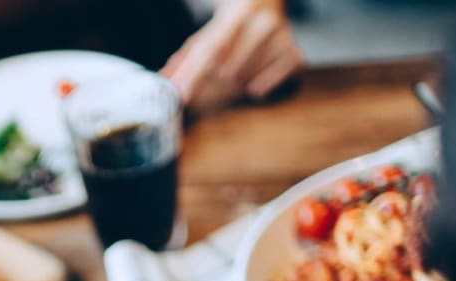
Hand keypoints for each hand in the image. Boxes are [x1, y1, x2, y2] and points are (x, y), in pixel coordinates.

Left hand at [163, 0, 302, 104]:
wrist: (267, 1)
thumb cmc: (231, 26)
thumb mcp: (208, 34)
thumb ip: (184, 58)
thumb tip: (160, 80)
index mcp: (236, 15)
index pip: (211, 49)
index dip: (195, 74)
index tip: (181, 96)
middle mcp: (262, 23)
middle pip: (228, 73)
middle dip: (221, 79)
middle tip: (227, 66)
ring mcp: (281, 38)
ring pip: (246, 83)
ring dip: (239, 82)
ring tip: (245, 62)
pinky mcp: (295, 56)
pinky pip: (267, 88)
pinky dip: (259, 87)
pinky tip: (259, 70)